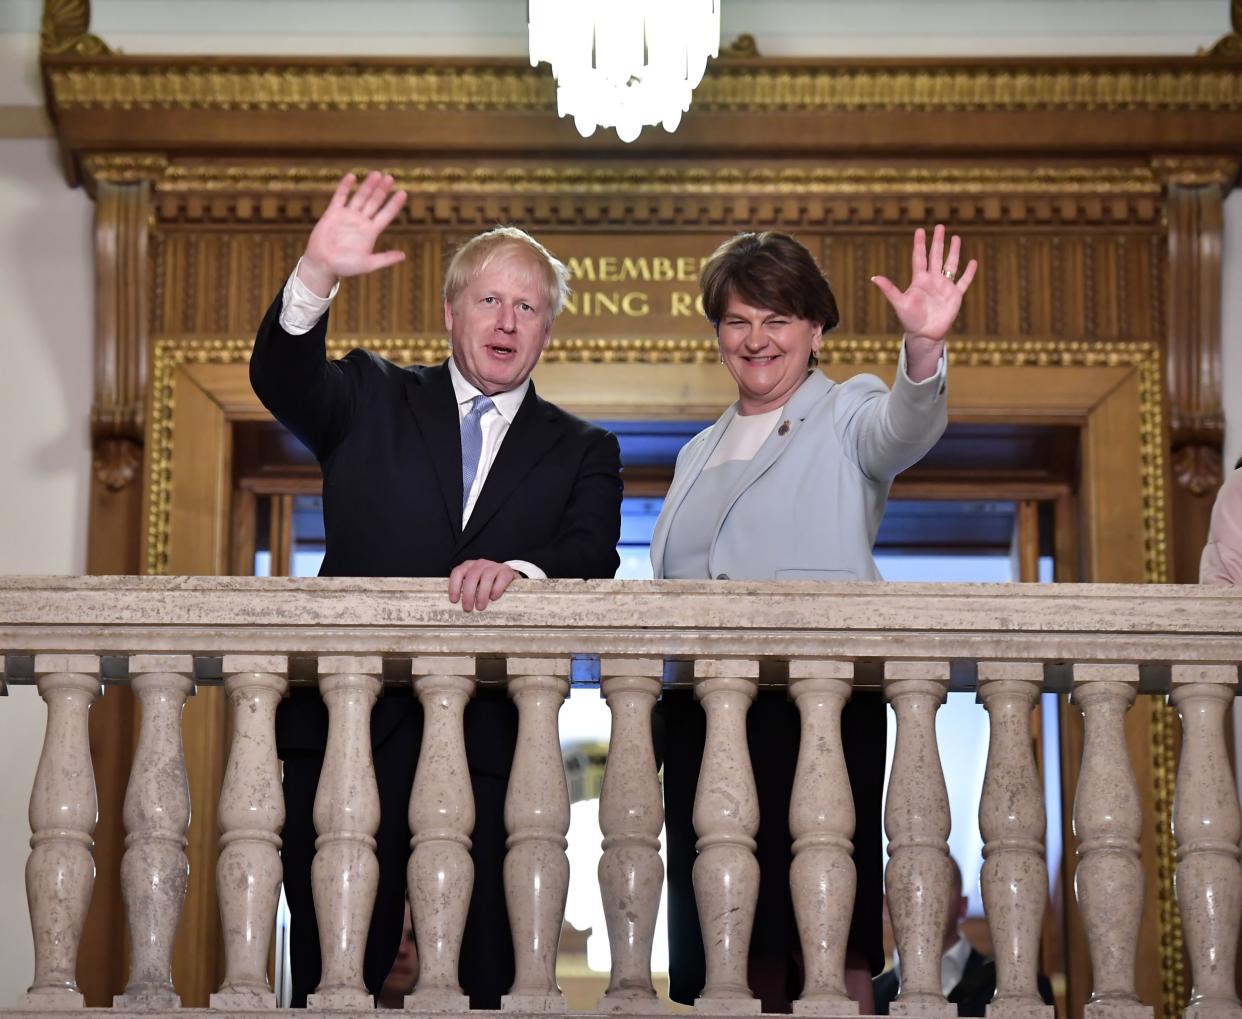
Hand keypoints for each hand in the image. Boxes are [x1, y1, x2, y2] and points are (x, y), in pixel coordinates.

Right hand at [297, 171, 407, 296]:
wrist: (323, 265)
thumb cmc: (345, 267)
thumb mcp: (367, 264)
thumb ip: (385, 259)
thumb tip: (403, 256)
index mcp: (371, 232)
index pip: (386, 215)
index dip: (394, 204)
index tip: (403, 193)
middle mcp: (361, 222)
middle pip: (374, 202)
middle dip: (382, 190)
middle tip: (390, 177)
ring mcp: (347, 216)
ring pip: (360, 197)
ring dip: (368, 186)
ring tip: (377, 174)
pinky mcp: (333, 214)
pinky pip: (340, 197)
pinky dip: (345, 187)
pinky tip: (352, 176)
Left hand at [448, 559, 519, 611]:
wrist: (506, 576)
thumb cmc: (486, 584)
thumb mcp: (474, 585)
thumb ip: (466, 590)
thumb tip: (457, 607)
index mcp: (469, 566)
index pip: (458, 572)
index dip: (454, 586)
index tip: (454, 600)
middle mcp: (480, 564)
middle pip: (471, 576)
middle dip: (468, 594)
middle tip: (468, 608)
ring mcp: (494, 566)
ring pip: (486, 577)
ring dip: (482, 594)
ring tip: (480, 607)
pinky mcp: (506, 571)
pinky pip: (501, 578)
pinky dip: (496, 589)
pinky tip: (493, 598)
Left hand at [870, 224, 976, 381]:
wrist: (924, 335)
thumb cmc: (910, 320)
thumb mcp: (899, 303)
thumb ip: (889, 289)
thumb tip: (874, 277)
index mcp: (919, 280)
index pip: (919, 257)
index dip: (920, 244)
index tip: (920, 230)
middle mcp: (932, 280)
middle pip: (936, 256)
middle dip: (938, 242)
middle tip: (940, 226)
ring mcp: (944, 287)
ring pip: (951, 265)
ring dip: (954, 252)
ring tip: (956, 237)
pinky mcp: (955, 296)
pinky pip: (964, 282)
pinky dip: (969, 273)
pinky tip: (973, 262)